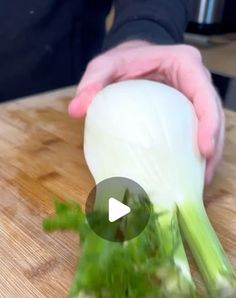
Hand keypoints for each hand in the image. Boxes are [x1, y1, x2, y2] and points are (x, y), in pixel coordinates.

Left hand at [68, 41, 224, 184]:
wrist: (131, 59)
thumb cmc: (122, 61)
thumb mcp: (105, 65)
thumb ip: (92, 82)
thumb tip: (76, 109)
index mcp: (183, 64)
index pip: (204, 93)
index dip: (209, 122)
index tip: (204, 150)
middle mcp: (195, 81)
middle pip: (214, 115)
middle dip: (212, 147)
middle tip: (202, 178)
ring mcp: (194, 98)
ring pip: (212, 127)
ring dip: (209, 157)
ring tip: (199, 184)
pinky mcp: (189, 113)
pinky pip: (199, 133)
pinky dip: (196, 155)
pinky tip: (189, 175)